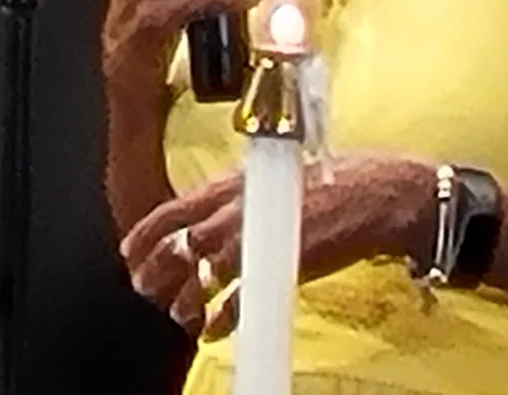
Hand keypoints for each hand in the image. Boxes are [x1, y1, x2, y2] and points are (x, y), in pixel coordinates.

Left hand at [120, 155, 437, 338]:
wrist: (379, 195)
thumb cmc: (334, 181)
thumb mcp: (276, 178)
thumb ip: (240, 200)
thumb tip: (214, 220)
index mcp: (236, 183)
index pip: (176, 207)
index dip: (146, 232)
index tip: (129, 251)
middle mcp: (240, 209)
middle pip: (181, 245)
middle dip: (157, 271)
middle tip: (145, 288)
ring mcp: (260, 238)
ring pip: (204, 275)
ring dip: (186, 300)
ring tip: (180, 315)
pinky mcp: (282, 267)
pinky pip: (240, 302)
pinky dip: (222, 320)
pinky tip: (213, 330)